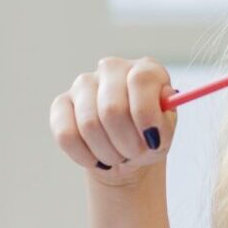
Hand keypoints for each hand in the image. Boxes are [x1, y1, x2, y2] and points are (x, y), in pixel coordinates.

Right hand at [51, 56, 176, 189]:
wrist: (126, 152)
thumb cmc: (149, 137)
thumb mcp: (165, 133)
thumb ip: (165, 119)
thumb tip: (165, 98)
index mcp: (145, 69)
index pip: (140, 80)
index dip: (146, 115)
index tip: (152, 140)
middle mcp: (112, 69)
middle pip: (112, 108)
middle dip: (126, 143)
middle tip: (134, 154)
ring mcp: (83, 84)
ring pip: (88, 124)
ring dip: (107, 153)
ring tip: (118, 157)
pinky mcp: (61, 104)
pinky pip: (66, 135)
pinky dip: (85, 156)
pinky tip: (97, 159)